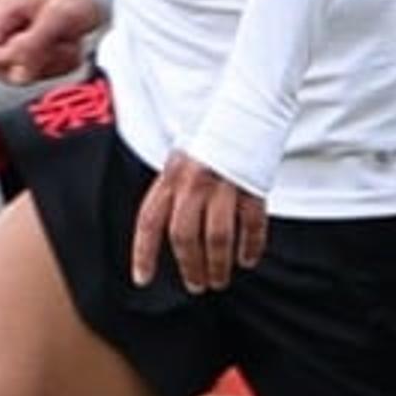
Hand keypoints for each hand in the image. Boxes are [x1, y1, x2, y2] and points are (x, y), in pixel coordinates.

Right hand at [0, 0, 104, 85]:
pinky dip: (61, 64)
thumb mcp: (58, 17)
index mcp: (4, 13)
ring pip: (23, 72)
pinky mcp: (43, 45)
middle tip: (54, 49)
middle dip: (30, 65)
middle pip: (0, 67)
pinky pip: (43, 70)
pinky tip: (73, 46)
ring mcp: (25, 36)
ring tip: (68, 45)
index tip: (32, 49)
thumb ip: (34, 46)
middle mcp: (10, 26)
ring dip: (49, 65)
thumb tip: (18, 77)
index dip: (4, 60)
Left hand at [130, 149, 267, 290]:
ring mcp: (224, 185)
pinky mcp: (253, 186)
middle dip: (189, 266)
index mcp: (170, 177)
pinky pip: (251, 225)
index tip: (142, 279)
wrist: (246, 110)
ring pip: (217, 237)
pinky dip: (250, 246)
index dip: (143, 253)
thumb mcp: (180, 162)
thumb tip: (166, 234)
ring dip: (217, 265)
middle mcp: (193, 183)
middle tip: (196, 285)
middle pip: (184, 236)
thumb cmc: (210, 142)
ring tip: (219, 281)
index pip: (149, 222)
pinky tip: (247, 260)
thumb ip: (172, 194)